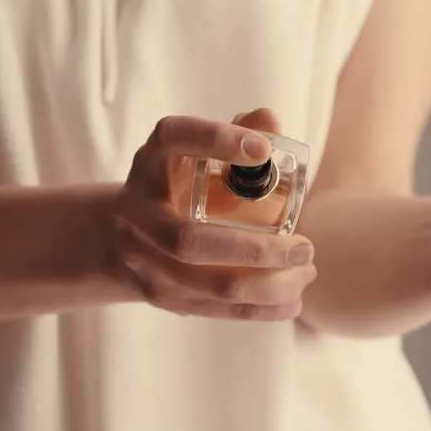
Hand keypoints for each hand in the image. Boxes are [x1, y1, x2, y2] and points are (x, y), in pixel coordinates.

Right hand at [112, 108, 316, 320]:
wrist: (123, 235)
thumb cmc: (178, 185)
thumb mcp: (195, 154)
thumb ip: (234, 133)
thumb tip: (269, 119)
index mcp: (151, 162)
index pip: (175, 139)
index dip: (216, 140)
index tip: (263, 149)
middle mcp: (136, 211)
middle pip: (188, 241)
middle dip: (256, 250)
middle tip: (306, 246)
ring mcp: (143, 260)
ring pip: (209, 286)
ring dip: (269, 284)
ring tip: (307, 272)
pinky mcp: (160, 296)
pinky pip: (216, 310)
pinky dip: (261, 309)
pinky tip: (293, 301)